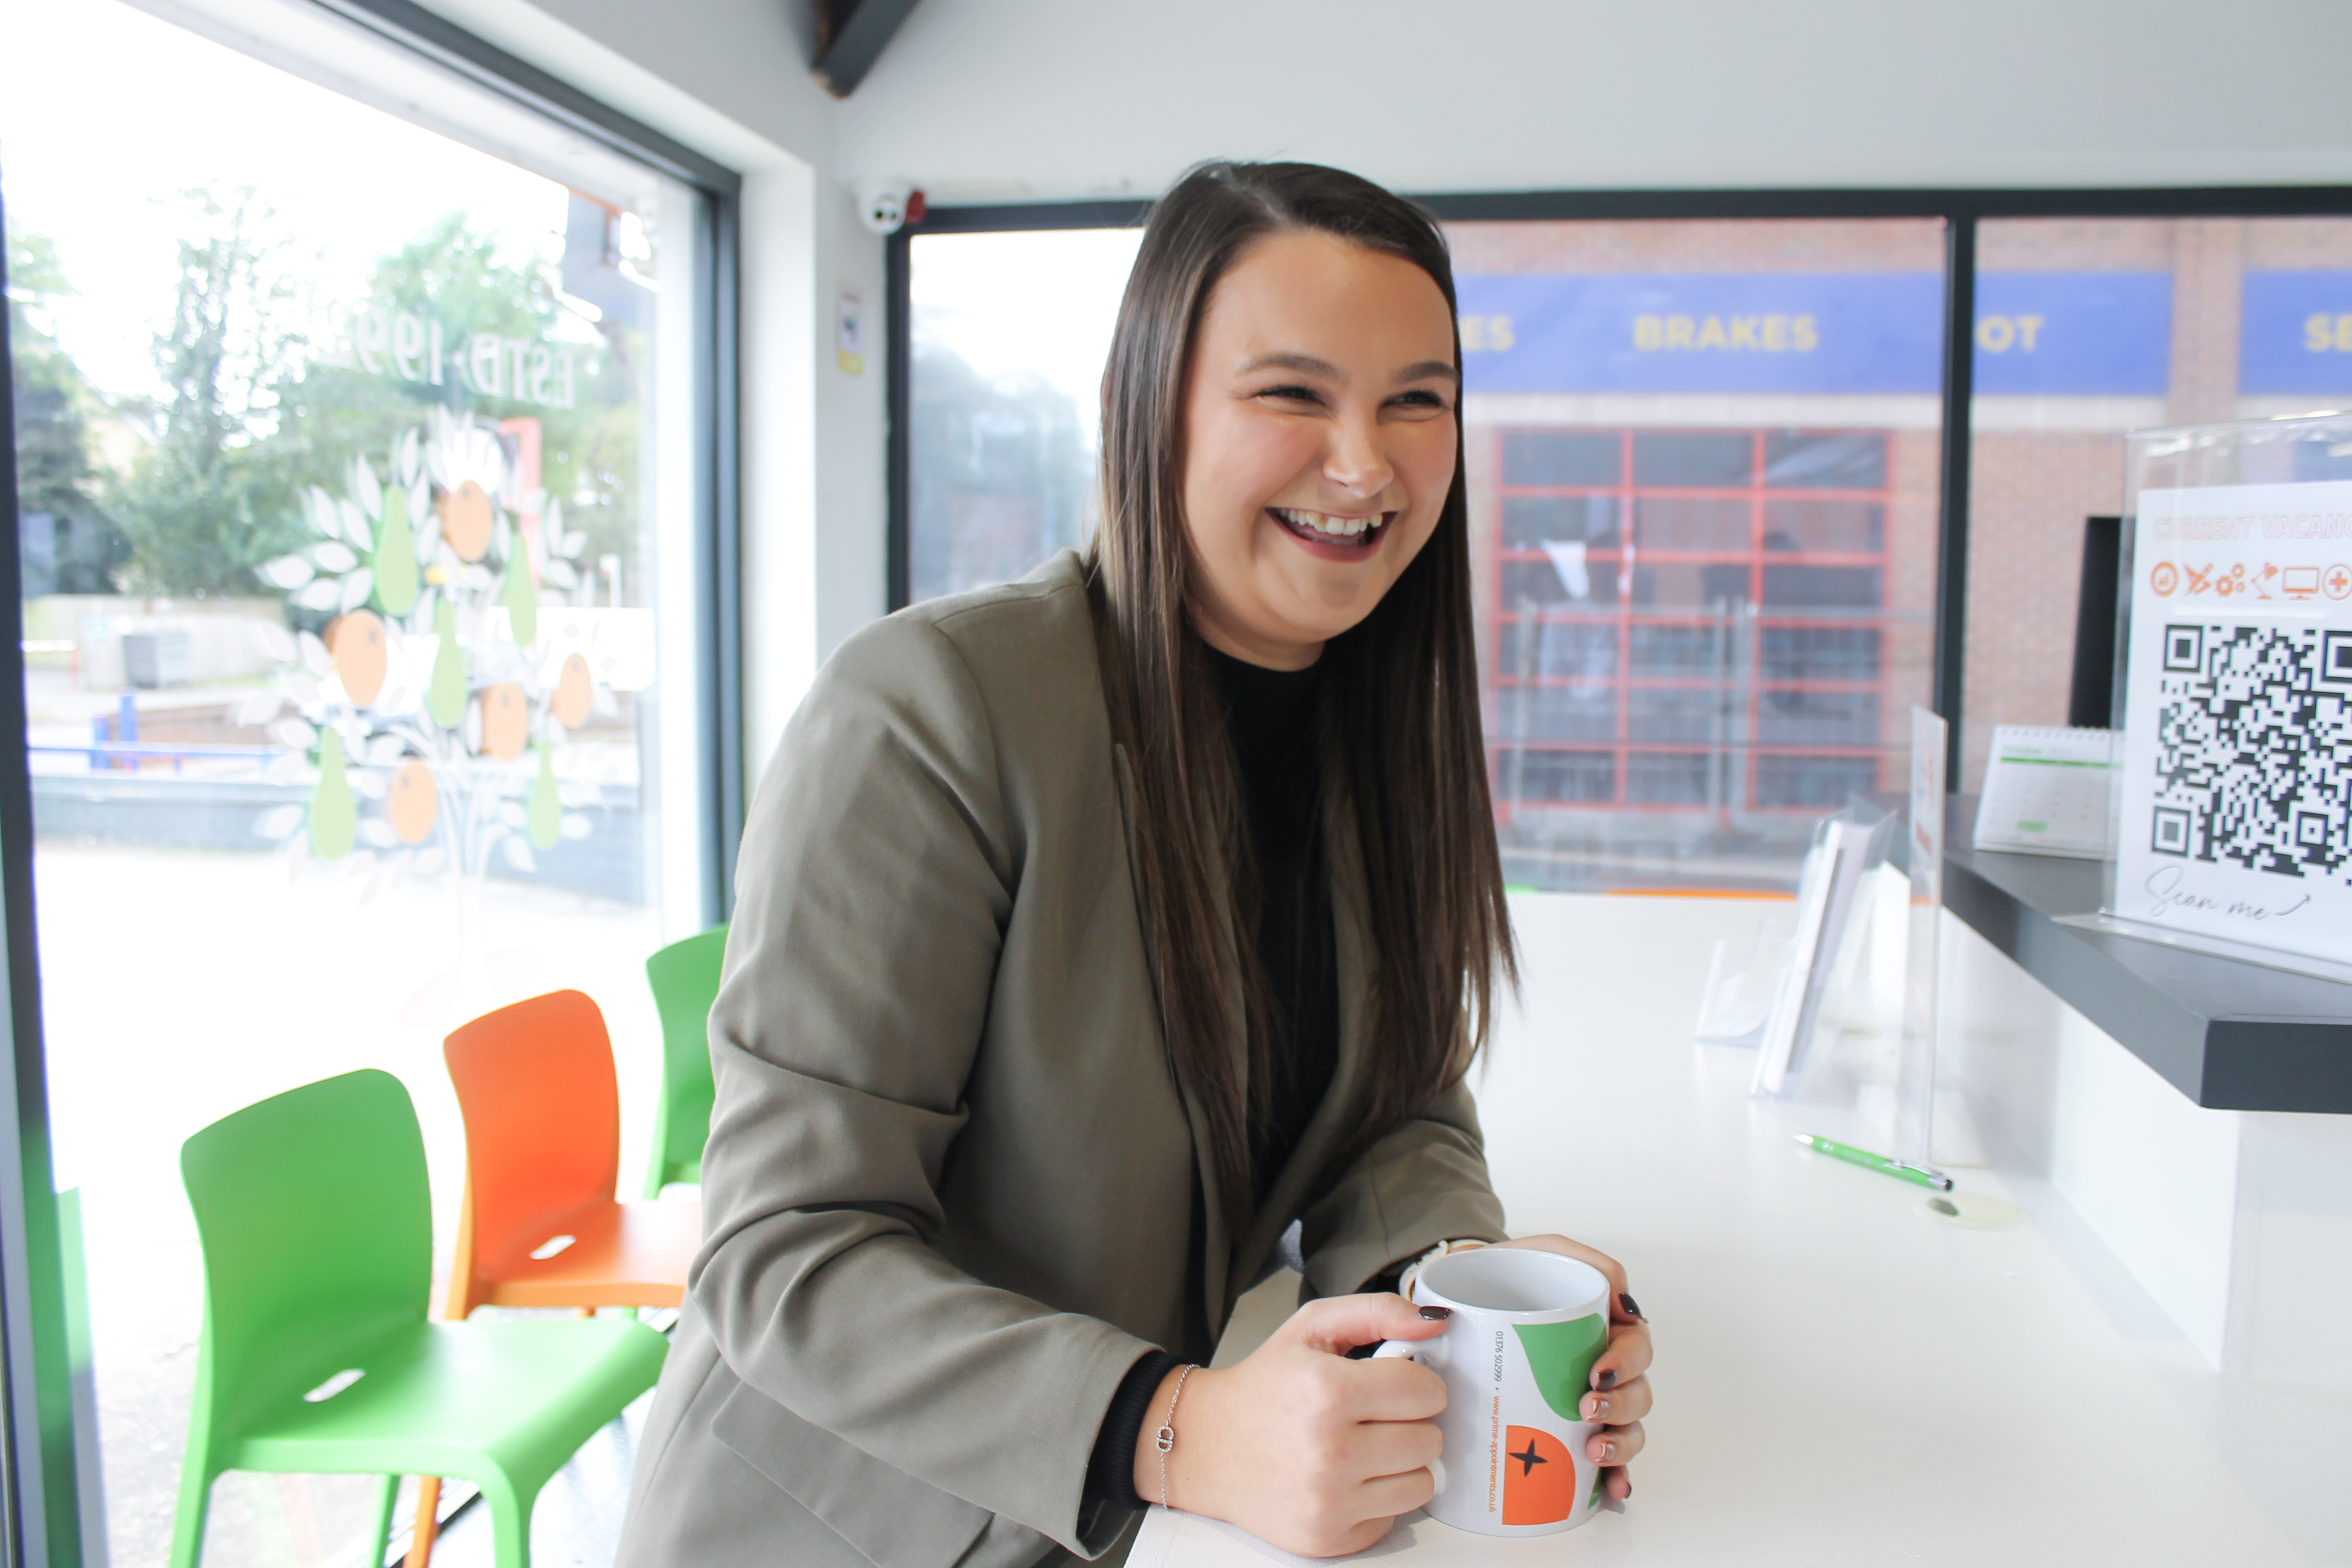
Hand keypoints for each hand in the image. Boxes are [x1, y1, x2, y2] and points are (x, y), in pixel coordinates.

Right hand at [1135, 1294, 1446, 1556]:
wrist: (1206, 1445)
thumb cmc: (1263, 1385)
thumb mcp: (1311, 1327)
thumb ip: (1378, 1312)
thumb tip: (1435, 1323)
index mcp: (1327, 1392)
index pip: (1426, 1393)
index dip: (1420, 1384)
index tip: (1398, 1383)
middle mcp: (1329, 1452)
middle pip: (1429, 1439)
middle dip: (1411, 1422)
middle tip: (1375, 1415)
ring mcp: (1329, 1502)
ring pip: (1421, 1484)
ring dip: (1401, 1463)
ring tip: (1364, 1445)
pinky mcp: (1328, 1538)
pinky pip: (1393, 1518)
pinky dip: (1378, 1497)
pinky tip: (1346, 1477)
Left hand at [1492, 1235, 1649, 1499]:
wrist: (1455, 1298)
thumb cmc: (1503, 1274)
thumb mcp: (1540, 1250)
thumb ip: (1581, 1258)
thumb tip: (1621, 1297)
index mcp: (1602, 1328)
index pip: (1637, 1346)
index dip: (1628, 1363)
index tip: (1597, 1371)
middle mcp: (1601, 1367)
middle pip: (1638, 1392)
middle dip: (1622, 1405)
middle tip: (1586, 1406)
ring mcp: (1585, 1401)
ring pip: (1628, 1428)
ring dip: (1621, 1443)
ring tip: (1594, 1448)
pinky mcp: (1563, 1430)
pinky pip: (1603, 1461)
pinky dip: (1614, 1476)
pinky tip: (1611, 1489)